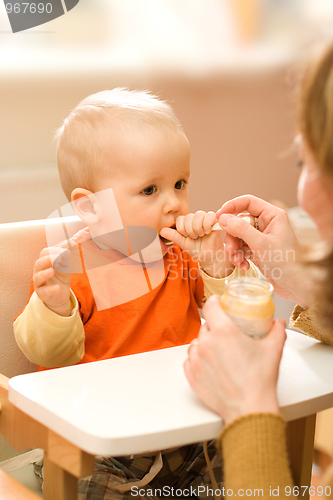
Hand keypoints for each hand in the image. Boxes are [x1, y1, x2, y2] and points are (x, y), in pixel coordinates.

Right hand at [33, 246, 71, 315]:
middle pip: (39, 263)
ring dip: (45, 273)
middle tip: (58, 258)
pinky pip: (44, 291)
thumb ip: (66, 256)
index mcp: (44, 262)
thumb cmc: (60, 277)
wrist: (60, 294)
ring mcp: (39, 283)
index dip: (54, 251)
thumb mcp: (65, 265)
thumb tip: (71, 244)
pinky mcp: (42, 293)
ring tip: (52, 271)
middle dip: (48, 259)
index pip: (44, 253)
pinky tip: (57, 287)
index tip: (66, 251)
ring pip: (38, 277)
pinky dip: (51, 289)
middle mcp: (39, 271)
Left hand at [160, 211, 233, 277]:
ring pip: (198, 215)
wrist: (209, 257)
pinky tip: (208, 232)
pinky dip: (207, 225)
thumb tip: (161, 231)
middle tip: (195, 237)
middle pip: (189, 217)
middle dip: (190, 230)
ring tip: (201, 235)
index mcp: (187, 223)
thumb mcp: (183, 244)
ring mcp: (206, 218)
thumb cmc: (197, 250)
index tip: (186, 237)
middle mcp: (196, 219)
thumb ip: (174, 236)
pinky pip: (210, 216)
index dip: (182, 229)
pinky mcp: (215, 220)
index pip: (180, 219)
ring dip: (198, 228)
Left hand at [184, 295, 286, 424]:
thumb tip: (277, 322)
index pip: (209, 306)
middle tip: (228, 335)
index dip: (215, 302)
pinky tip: (210, 365)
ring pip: (196, 343)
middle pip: (205, 326)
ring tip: (220, 352)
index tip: (219, 304)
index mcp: (223, 332)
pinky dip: (198, 360)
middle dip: (215, 327)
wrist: (250, 409)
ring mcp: (197, 360)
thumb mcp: (273, 349)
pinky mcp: (192, 376)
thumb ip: (276, 331)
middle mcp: (206, 343)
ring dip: (205, 344)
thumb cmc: (259, 381)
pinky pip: (190, 361)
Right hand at [215, 195, 311, 306]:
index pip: (248, 202)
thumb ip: (241, 229)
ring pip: (238, 236)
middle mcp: (268, 224)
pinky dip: (239, 257)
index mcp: (273, 215)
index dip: (231, 207)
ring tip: (238, 261)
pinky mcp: (259, 250)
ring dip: (235, 249)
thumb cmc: (287, 263)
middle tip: (231, 250)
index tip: (219, 217)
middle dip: (233, 237)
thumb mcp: (261, 244)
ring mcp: (262, 237)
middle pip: (240, 221)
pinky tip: (244, 266)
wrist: (296, 286)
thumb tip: (223, 218)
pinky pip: (242, 248)